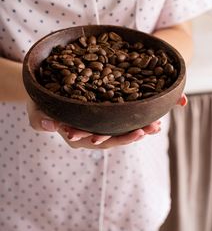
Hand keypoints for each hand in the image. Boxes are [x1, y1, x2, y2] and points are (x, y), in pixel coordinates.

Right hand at [26, 93, 186, 148]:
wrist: (44, 89)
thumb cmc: (39, 101)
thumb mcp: (35, 108)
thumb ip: (39, 118)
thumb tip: (50, 123)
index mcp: (77, 135)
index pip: (100, 141)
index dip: (118, 139)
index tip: (136, 133)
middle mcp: (90, 132)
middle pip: (116, 137)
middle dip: (135, 133)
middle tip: (153, 128)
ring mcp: (97, 122)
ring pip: (120, 128)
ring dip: (139, 126)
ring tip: (158, 123)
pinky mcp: (103, 110)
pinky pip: (120, 115)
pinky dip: (134, 113)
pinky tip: (150, 108)